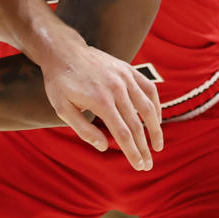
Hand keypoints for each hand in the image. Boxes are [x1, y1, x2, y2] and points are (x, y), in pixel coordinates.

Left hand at [40, 43, 162, 170]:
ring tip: (157, 146)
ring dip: (155, 129)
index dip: (133, 152)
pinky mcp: (128, 68)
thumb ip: (83, 129)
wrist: (63, 51)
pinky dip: (155, 105)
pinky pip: (149, 88)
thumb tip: (104, 146)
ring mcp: (124, 77)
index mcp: (100, 100)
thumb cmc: (60, 82)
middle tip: (148, 165)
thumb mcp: (62, 108)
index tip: (139, 165)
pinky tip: (156, 118)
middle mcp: (116, 88)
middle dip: (144, 147)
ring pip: (147, 107)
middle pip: (136, 124)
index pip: (123, 133)